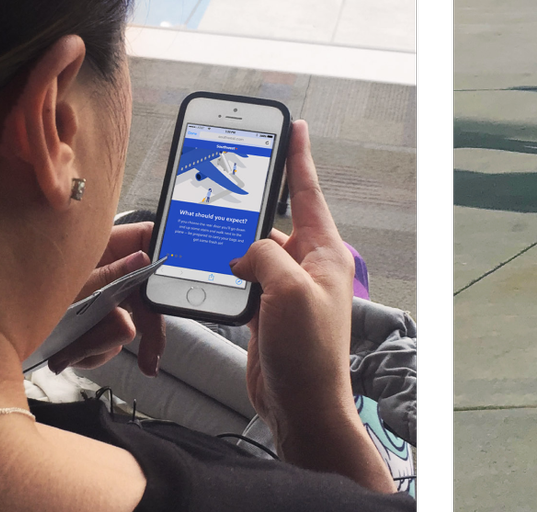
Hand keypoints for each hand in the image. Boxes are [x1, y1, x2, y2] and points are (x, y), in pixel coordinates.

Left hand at [45, 220, 165, 375]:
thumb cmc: (20, 286)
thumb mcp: (68, 282)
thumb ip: (107, 277)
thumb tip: (143, 261)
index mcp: (108, 246)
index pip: (150, 241)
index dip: (165, 261)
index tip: (172, 290)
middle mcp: (109, 272)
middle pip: (146, 296)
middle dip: (146, 334)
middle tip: (150, 360)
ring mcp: (101, 300)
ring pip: (125, 327)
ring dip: (98, 345)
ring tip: (69, 350)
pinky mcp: (91, 326)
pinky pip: (106, 345)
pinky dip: (87, 354)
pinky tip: (66, 354)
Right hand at [228, 120, 385, 487]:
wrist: (301, 408)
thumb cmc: (309, 355)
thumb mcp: (290, 292)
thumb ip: (266, 256)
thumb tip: (246, 252)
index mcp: (325, 253)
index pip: (309, 194)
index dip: (299, 158)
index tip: (295, 127)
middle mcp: (309, 267)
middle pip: (276, 221)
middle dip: (252, 208)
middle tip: (231, 180)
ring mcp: (287, 289)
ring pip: (255, 252)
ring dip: (234, 247)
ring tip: (211, 233)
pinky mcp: (268, 311)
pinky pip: (245, 279)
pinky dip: (227, 275)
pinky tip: (211, 270)